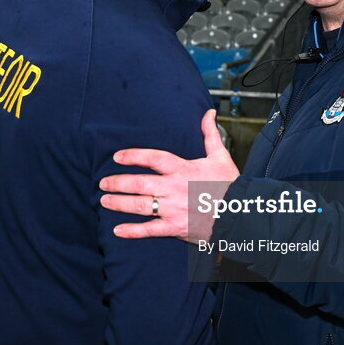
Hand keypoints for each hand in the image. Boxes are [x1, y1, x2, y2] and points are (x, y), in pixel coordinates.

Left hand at [100, 110, 238, 243]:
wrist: (240, 214)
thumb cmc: (230, 185)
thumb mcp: (220, 157)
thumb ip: (209, 135)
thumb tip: (209, 113)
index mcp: (183, 169)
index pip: (153, 158)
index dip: (133, 156)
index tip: (117, 157)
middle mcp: (174, 188)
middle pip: (139, 183)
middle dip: (118, 183)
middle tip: (103, 182)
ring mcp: (173, 209)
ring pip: (140, 205)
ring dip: (119, 203)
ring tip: (104, 201)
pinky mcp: (175, 228)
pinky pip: (149, 230)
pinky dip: (132, 231)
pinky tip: (117, 230)